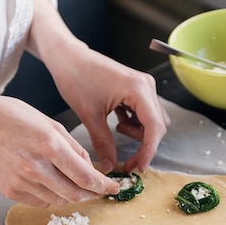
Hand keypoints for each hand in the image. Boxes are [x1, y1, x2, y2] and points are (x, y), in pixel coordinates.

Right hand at [0, 93, 119, 206]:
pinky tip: (49, 183)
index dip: (104, 186)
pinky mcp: (10, 191)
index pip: (86, 177)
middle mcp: (36, 168)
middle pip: (75, 194)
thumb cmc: (14, 117)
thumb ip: (74, 149)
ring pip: (59, 201)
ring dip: (71, 195)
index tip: (114, 189)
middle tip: (99, 191)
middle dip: (91, 195)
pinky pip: (40, 202)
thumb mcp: (51, 124)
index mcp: (51, 147)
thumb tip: (91, 168)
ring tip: (72, 183)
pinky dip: (51, 196)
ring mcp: (21, 182)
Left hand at [27, 0, 169, 174]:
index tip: (138, 168)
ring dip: (139, 134)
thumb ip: (103, 143)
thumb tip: (111, 166)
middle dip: (144, 146)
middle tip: (127, 162)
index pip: (154, 127)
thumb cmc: (75, 78)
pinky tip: (118, 123)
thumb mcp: (89, 115)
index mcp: (138, 89)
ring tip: (116, 130)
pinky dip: (135, 124)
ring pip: (153, 121)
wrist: (67, 56)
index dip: (149, 151)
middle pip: (157, 126)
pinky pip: (145, 113)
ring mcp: (144, 86)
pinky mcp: (138, 88)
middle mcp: (146, 86)